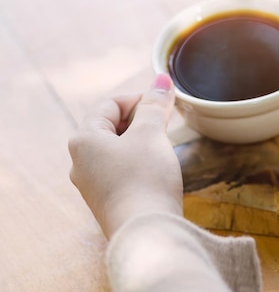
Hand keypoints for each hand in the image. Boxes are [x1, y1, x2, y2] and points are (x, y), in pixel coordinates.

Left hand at [68, 74, 181, 238]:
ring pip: (117, 147)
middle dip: (140, 118)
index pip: (110, 103)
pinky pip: (120, 167)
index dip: (139, 97)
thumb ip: (155, 105)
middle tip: (167, 119)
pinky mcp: (107, 199)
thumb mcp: (151, 134)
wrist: (146, 231)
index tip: (165, 100)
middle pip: (111, 125)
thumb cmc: (145, 177)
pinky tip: (156, 165)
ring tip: (164, 141)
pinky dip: (138, 158)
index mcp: (84, 139)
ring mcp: (92, 183)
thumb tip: (161, 79)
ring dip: (141, 138)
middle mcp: (80, 160)